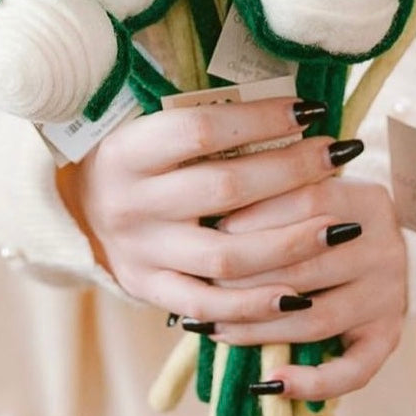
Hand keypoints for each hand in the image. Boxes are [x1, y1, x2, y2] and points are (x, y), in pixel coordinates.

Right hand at [79, 97, 364, 324]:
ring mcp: (141, 252)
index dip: (262, 119)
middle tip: (338, 156)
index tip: (311, 110)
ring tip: (339, 225)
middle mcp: (132, 203)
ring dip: (290, 242)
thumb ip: (208, 124)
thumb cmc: (134, 158)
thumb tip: (290, 110)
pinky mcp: (149, 289)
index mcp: (130, 151)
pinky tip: (299, 295)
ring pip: (225, 256)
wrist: (76, 210)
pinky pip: (208, 306)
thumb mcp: (151, 129)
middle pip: (225, 189)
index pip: (204, 129)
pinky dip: (255, 305)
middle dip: (293, 171)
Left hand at [213, 176, 406, 400]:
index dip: (258, 217)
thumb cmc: (322, 214)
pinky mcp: (388, 336)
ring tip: (216, 329)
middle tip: (203, 286)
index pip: (309, 202)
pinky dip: (311, 383)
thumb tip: (211, 220)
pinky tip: (270, 384)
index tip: (215, 230)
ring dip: (260, 329)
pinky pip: (353, 370)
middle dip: (246, 280)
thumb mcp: (308, 191)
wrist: (377, 242)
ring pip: (317, 318)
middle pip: (308, 266)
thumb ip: (272, 196)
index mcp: (366, 200)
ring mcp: (390, 295)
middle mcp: (386, 246)